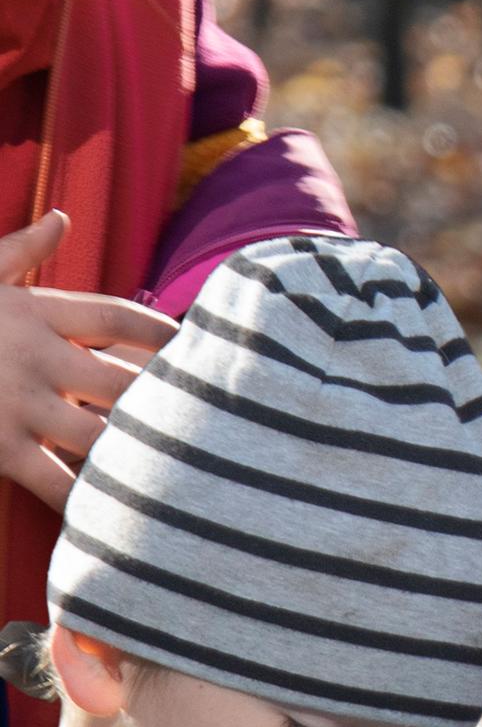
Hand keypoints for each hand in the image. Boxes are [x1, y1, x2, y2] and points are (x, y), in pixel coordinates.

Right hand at [0, 211, 173, 508]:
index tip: (198, 344)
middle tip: (216, 415)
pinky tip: (126, 509)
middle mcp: (31, 354)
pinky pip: (57, 481)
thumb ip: (20, 250)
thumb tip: (63, 217)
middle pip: (124, 380)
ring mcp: (15, 404)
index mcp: (30, 310)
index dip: (163, 332)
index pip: (116, 316)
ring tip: (190, 465)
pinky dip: (92, 496)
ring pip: (101, 433)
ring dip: (142, 448)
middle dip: (169, 399)